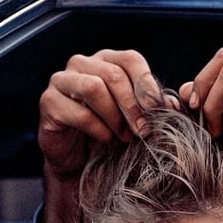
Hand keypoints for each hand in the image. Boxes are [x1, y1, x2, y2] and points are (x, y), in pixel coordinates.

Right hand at [39, 49, 161, 222]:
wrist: (80, 164)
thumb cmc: (111, 136)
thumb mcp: (137, 121)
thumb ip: (154, 108)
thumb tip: (174, 104)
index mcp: (106, 61)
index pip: (131, 59)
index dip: (147, 85)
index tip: (159, 112)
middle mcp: (82, 64)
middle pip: (113, 74)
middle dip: (133, 106)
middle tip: (143, 131)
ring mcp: (62, 81)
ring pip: (94, 87)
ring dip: (114, 117)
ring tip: (122, 137)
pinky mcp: (49, 103)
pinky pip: (79, 111)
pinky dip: (98, 130)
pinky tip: (105, 140)